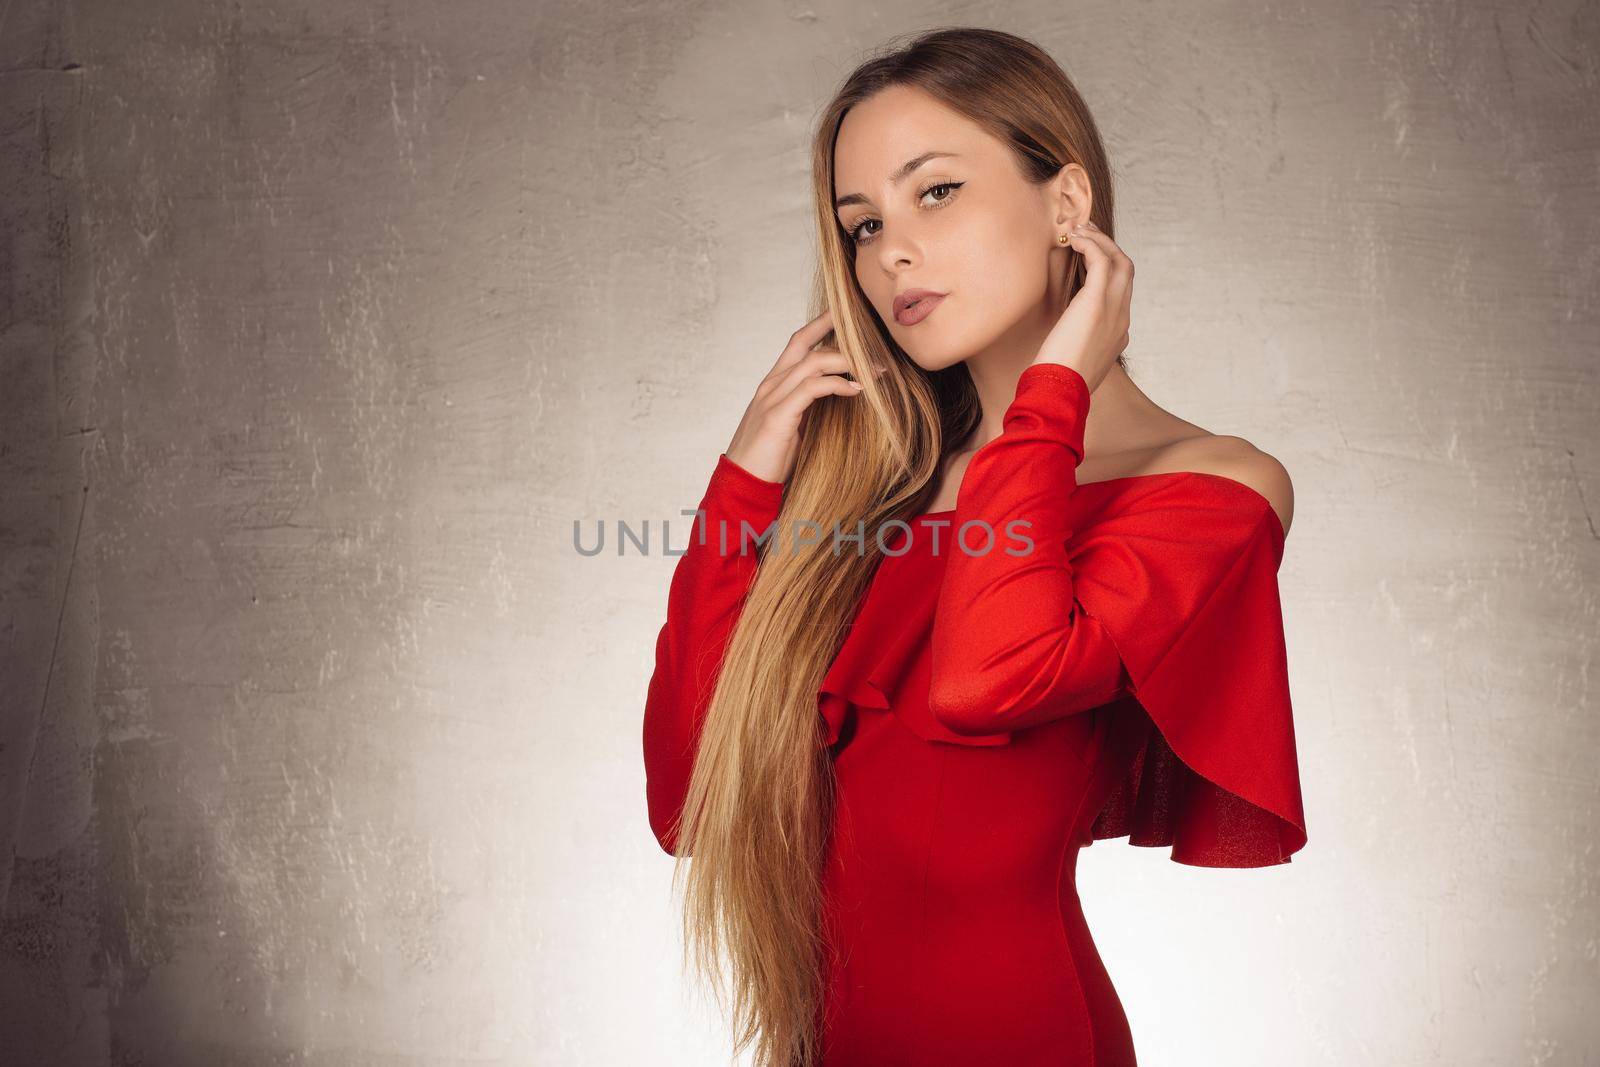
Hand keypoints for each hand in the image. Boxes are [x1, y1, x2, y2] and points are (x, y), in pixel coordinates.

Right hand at [725, 308, 868, 483]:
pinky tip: (857, 390)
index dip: (821, 325)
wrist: (741, 485)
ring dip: (849, 362)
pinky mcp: (777, 416)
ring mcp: (772, 397)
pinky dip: (837, 384)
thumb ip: (810, 408)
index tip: (848, 316)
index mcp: (774, 385)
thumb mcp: (794, 427)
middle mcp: (771, 384)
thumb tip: (843, 399)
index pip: (798, 343)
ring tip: (876, 371)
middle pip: (805, 342)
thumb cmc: (769, 460)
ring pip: (813, 362)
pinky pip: (812, 388)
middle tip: (870, 331)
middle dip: (836, 330)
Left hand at [1032, 220, 1132, 393]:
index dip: (1106, 270)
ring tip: (1079, 230)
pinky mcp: (1096, 303)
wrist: (1059, 395)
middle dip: (1107, 248)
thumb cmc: (1057, 384)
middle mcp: (1122, 319)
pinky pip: (1102, 261)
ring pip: (1120, 261)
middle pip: (1126, 271)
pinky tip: (1074, 238)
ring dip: (1100, 240)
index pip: (1121, 292)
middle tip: (1085, 234)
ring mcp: (1113, 310)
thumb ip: (1073, 349)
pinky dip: (1091, 245)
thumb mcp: (1072, 364)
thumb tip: (1059, 345)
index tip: (1085, 258)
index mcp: (1118, 334)